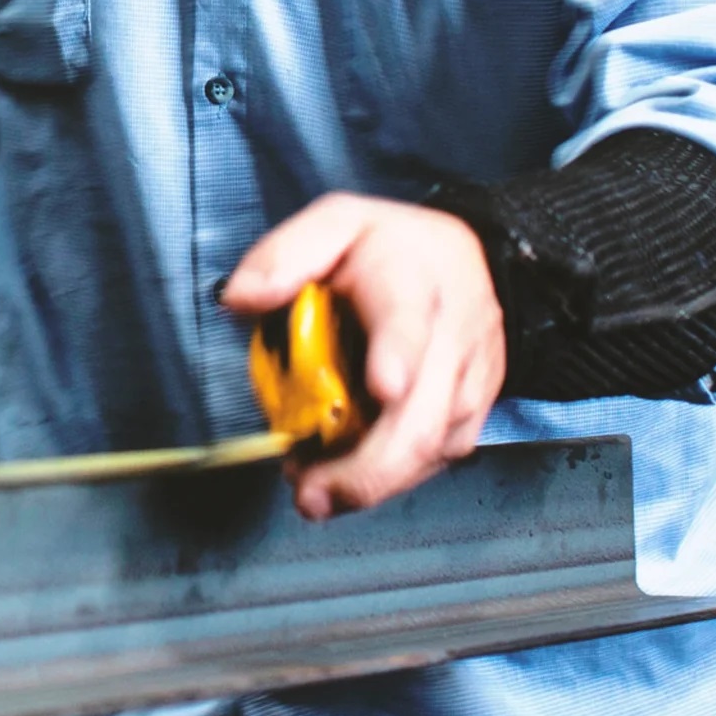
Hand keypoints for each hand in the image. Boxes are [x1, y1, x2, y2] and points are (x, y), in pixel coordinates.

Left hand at [223, 193, 505, 521]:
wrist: (473, 260)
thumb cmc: (393, 247)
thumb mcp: (335, 223)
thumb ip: (285, 255)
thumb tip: (241, 298)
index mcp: (411, 281)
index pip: (408, 321)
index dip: (398, 355)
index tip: (385, 387)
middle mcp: (451, 336)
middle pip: (424, 416)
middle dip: (368, 468)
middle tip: (310, 492)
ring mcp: (468, 379)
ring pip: (433, 447)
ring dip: (373, 481)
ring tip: (317, 491)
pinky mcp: (472, 410)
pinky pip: (438, 458)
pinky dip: (392, 478)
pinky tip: (350, 478)